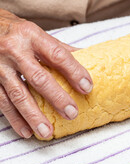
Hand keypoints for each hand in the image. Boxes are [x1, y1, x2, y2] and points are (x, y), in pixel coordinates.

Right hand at [0, 9, 92, 138]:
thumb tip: (87, 59)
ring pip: (18, 94)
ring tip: (48, 131)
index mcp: (32, 35)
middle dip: (57, 98)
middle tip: (72, 113)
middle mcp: (14, 50)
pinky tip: (26, 131)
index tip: (87, 87)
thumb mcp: (36, 33)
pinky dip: (14, 119)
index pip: (58, 55)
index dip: (74, 72)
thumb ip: (58, 48)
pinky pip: (2, 102)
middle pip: (38, 78)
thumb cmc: (15, 32)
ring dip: (33, 115)